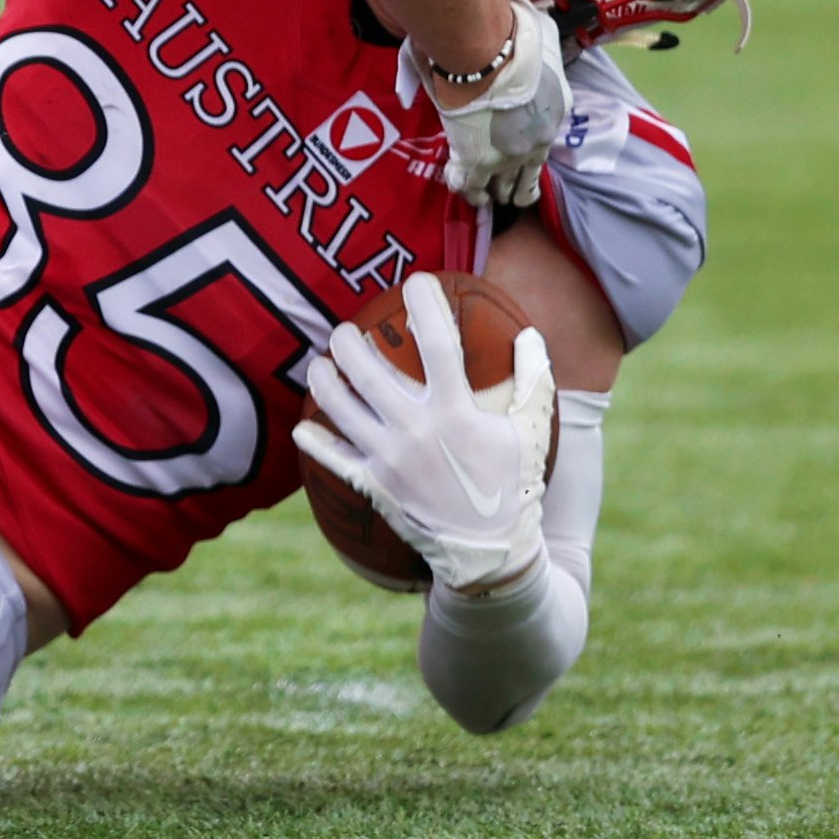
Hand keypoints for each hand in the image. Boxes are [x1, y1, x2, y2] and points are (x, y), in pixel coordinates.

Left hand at [291, 276, 554, 594]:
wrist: (491, 556)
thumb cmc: (514, 488)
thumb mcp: (531, 435)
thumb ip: (534, 383)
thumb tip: (532, 334)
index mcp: (456, 413)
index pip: (437, 343)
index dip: (425, 304)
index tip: (416, 282)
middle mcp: (416, 430)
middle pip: (366, 368)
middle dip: (348, 340)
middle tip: (346, 331)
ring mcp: (390, 458)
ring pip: (338, 405)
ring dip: (323, 379)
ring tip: (321, 365)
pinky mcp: (373, 485)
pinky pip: (331, 457)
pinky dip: (313, 441)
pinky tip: (304, 428)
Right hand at [423, 0, 571, 207]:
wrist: (486, 50)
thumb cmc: (507, 38)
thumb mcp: (538, 39)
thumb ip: (533, 45)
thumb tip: (535, 36)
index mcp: (555, 111)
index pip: (543, 140)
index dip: (527, 147)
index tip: (516, 148)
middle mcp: (539, 140)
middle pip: (530, 174)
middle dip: (517, 181)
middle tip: (505, 185)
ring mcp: (510, 154)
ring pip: (505, 187)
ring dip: (496, 190)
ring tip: (486, 195)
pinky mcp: (478, 160)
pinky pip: (470, 186)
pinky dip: (467, 190)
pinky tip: (464, 190)